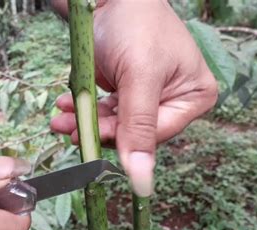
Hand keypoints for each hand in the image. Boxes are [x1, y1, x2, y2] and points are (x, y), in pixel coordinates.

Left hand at [50, 0, 217, 196]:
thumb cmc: (135, 23)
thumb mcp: (139, 75)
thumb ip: (138, 126)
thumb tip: (142, 178)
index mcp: (194, 96)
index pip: (156, 134)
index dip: (124, 142)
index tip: (92, 144)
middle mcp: (175, 99)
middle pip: (134, 131)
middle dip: (99, 129)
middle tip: (70, 129)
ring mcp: (150, 96)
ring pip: (116, 123)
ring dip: (87, 121)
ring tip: (62, 118)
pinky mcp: (127, 90)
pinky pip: (106, 109)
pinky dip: (86, 109)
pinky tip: (67, 105)